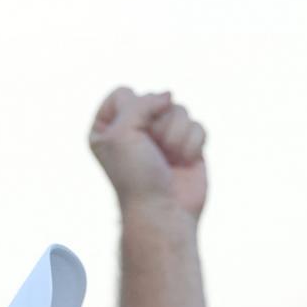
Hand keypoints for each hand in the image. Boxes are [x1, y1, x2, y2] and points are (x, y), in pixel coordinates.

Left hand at [89, 88, 207, 219]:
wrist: (163, 212)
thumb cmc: (136, 178)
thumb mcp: (122, 133)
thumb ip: (142, 103)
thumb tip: (169, 95)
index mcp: (109, 127)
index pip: (124, 93)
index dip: (132, 111)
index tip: (130, 139)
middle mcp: (135, 129)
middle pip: (155, 99)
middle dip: (157, 126)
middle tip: (152, 152)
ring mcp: (163, 137)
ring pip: (179, 110)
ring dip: (175, 136)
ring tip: (169, 158)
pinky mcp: (188, 146)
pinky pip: (197, 125)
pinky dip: (192, 144)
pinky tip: (184, 162)